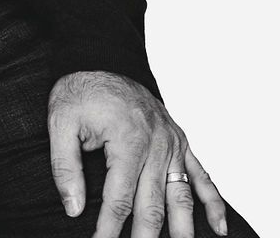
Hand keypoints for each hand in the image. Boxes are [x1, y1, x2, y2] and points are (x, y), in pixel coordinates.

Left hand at [48, 70, 228, 237]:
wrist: (101, 58)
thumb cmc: (81, 91)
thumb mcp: (60, 122)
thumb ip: (65, 166)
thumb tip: (73, 208)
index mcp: (128, 140)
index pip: (119, 200)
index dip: (109, 230)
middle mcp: (156, 143)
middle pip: (152, 204)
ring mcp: (172, 142)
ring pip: (180, 196)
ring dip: (182, 229)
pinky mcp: (180, 140)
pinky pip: (201, 174)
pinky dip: (212, 202)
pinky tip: (218, 228)